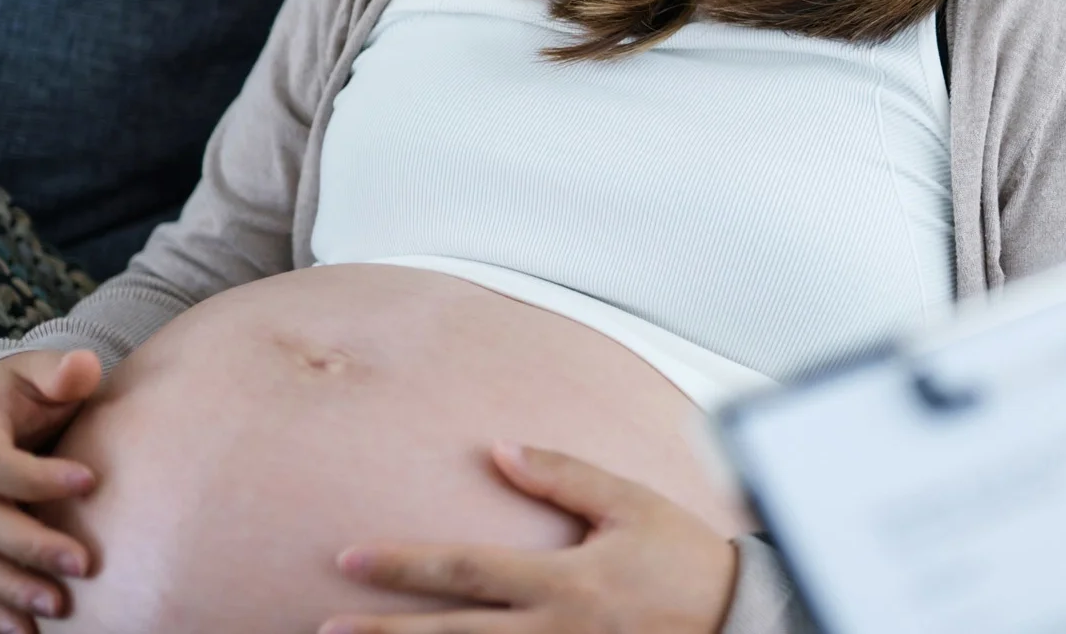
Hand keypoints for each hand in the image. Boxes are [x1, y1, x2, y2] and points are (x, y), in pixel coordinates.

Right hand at [0, 348, 103, 633]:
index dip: (37, 477)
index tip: (91, 480)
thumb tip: (81, 368)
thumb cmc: (20, 391)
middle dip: (33, 547)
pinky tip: (28, 631)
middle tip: (84, 564)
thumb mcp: (37, 372)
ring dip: (16, 589)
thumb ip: (61, 373)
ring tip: (61, 607)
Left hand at [321, 442, 737, 633]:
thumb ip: (565, 476)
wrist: (738, 620)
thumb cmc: (683, 559)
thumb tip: (501, 451)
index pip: (465, 570)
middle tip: (327, 628)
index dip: (404, 564)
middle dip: (384, 633)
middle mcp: (553, 631)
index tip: (350, 558)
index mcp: (563, 581)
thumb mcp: (631, 504)